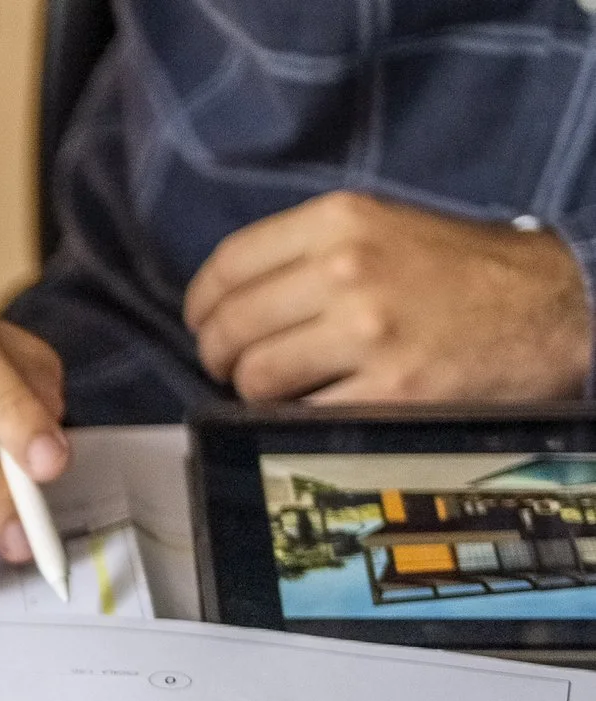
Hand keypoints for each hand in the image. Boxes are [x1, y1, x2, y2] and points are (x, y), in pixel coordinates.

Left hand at [186, 190, 593, 402]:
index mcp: (338, 222)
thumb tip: (228, 298)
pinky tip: (319, 407)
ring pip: (254, 378)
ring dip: (256, 393)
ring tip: (284, 389)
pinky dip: (297, 419)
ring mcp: (366, 333)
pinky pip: (299, 417)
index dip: (203, 307)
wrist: (556, 305)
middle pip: (228, 330)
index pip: (226, 268)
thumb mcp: (382, 229)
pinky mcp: (389, 390)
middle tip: (241, 367)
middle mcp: (346, 271)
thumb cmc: (460, 272)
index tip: (206, 325)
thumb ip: (304, 253)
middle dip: (222, 357)